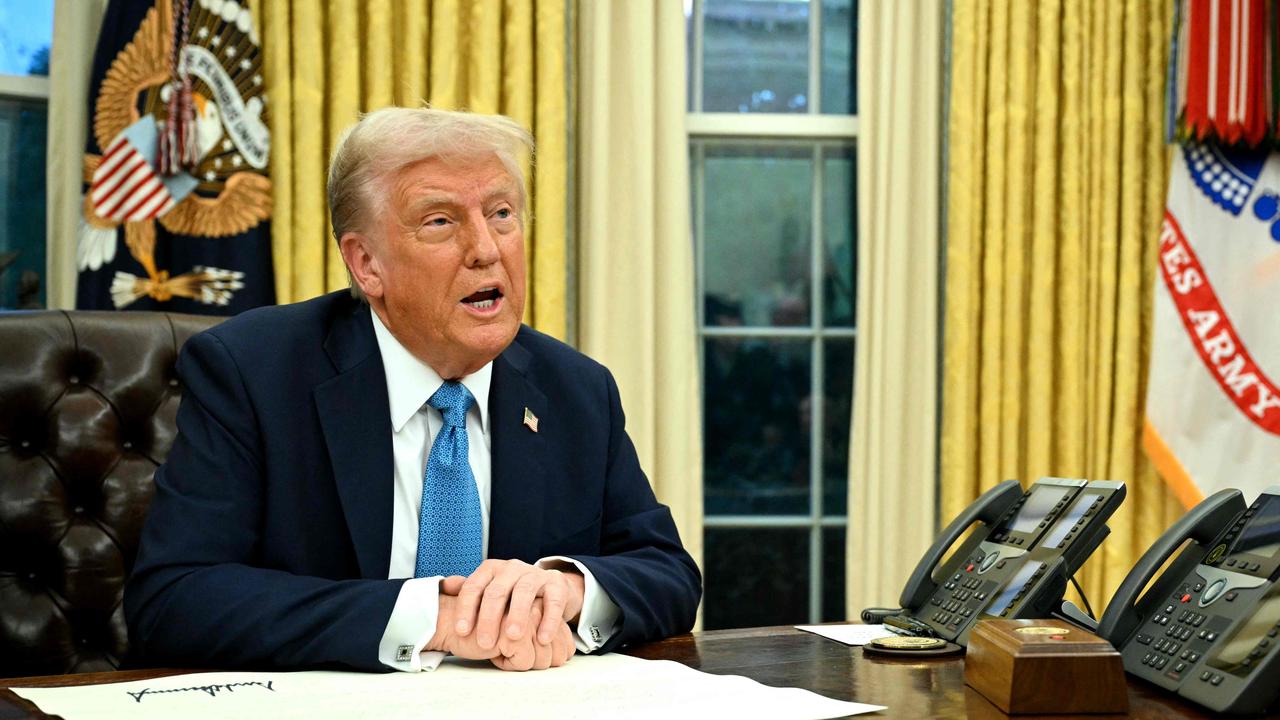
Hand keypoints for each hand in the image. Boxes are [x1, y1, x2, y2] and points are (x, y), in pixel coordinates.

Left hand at [441, 559, 585, 648]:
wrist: (548, 587)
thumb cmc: (510, 594)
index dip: (466, 609)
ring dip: (518, 615)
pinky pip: (553, 601)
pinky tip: (542, 638)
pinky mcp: (556, 584)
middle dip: (489, 618)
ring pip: (524, 593)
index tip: (462, 632)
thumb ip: (466, 590)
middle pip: (497, 591)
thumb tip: (444, 588)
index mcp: (491, 569)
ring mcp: (535, 574)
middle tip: (484, 643)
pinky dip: (548, 620)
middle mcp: (511, 568)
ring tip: (513, 637)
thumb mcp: (487, 589)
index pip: (474, 587)